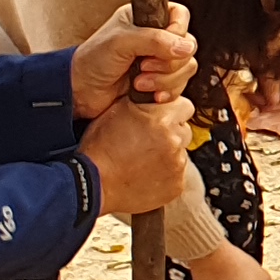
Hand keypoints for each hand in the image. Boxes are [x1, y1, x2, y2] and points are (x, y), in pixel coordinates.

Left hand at [71, 3, 197, 116]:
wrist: (81, 92)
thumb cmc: (92, 61)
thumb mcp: (121, 42)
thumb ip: (154, 40)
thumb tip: (186, 47)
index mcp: (146, 18)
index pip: (180, 15)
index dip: (177, 30)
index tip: (161, 43)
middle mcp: (156, 38)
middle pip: (188, 45)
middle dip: (168, 62)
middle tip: (143, 66)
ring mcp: (159, 61)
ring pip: (186, 68)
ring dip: (165, 79)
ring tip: (139, 82)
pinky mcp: (160, 83)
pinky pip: (180, 86)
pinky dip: (167, 92)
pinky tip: (149, 95)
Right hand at [81, 92, 195, 215]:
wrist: (94, 185)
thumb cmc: (99, 149)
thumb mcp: (115, 112)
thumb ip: (142, 102)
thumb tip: (155, 93)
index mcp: (161, 119)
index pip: (185, 106)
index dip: (172, 111)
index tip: (162, 118)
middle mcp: (174, 140)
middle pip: (184, 130)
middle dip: (171, 133)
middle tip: (149, 141)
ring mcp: (177, 164)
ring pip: (181, 153)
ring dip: (168, 154)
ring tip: (143, 160)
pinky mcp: (177, 184)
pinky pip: (177, 174)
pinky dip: (166, 174)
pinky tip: (146, 174)